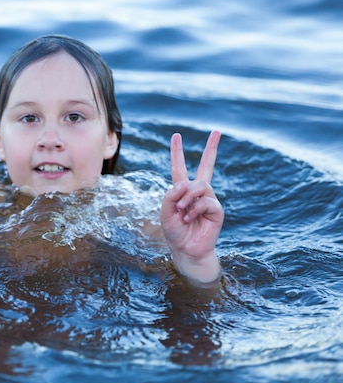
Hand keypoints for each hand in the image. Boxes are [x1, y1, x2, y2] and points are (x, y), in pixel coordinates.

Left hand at [160, 131, 223, 284]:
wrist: (186, 250)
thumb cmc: (175, 232)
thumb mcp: (165, 212)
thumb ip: (170, 195)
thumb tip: (185, 183)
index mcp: (182, 191)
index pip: (179, 167)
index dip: (177, 152)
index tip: (176, 136)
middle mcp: (197, 192)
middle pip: (206, 166)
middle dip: (211, 148)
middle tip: (217, 131)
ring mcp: (208, 200)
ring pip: (200, 185)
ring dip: (187, 197)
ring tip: (181, 211)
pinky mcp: (217, 210)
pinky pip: (206, 201)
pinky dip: (194, 209)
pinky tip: (190, 218)